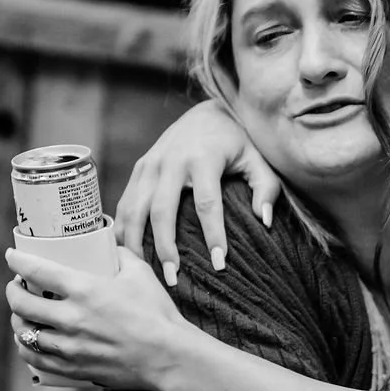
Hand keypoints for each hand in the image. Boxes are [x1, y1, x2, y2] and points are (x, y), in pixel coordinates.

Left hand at [5, 245, 192, 390]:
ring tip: (22, 314)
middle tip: (16, 286)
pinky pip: (36, 359)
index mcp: (84, 290)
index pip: (36, 270)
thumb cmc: (157, 313)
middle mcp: (71, 318)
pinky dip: (26, 348)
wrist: (168, 356)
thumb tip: (109, 246)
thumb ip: (120, 255)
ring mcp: (70, 346)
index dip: (17, 260)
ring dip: (17, 321)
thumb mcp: (139, 273)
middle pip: (21, 304)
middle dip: (13, 291)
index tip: (12, 256)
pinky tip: (27, 342)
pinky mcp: (74, 368)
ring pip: (24, 333)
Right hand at [113, 101, 280, 286]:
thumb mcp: (258, 158)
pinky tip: (128, 253)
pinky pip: (124, 203)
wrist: (207, 112)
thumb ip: (266, 188)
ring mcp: (150, 163)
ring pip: (135, 208)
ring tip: (146, 273)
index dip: (213, 235)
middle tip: (174, 278)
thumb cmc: (237, 141)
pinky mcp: (139, 168)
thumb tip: (264, 221)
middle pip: (162, 211)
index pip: (207, 203)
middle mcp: (170, 160)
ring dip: (137, 243)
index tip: (220, 265)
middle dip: (165, 247)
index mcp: (203, 157)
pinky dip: (123, 229)